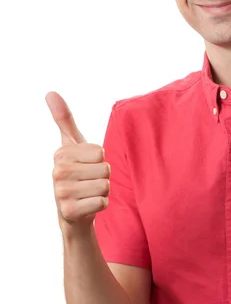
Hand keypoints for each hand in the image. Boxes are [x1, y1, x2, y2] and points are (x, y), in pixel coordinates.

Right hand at [46, 92, 110, 231]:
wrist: (73, 211)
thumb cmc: (76, 172)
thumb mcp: (71, 144)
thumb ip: (64, 119)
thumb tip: (50, 92)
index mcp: (61, 153)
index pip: (101, 152)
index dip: (99, 160)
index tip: (86, 166)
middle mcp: (57, 171)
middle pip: (105, 169)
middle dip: (102, 177)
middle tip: (88, 182)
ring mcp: (61, 192)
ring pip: (105, 185)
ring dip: (102, 191)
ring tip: (88, 193)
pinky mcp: (70, 211)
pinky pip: (103, 202)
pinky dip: (101, 204)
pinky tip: (88, 206)